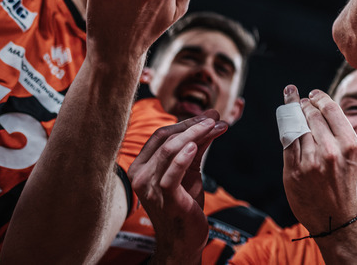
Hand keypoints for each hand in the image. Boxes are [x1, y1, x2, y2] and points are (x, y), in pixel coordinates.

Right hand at [128, 112, 227, 261]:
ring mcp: (150, 188)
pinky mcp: (165, 199)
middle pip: (165, 139)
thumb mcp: (190, 170)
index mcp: (141, 167)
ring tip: (216, 125)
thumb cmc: (184, 204)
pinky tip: (195, 146)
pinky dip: (183, 158)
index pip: (161, 135)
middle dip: (193, 124)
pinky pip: (171, 174)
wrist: (184, 240)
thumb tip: (212, 119)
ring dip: (195, 134)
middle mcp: (140, 176)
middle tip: (216, 117)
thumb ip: (197, 146)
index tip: (209, 116)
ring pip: (169, 151)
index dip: (186, 122)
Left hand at [281, 85, 356, 233]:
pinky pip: (286, 142)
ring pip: (297, 126)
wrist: (336, 217)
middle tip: (299, 99)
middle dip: (304, 103)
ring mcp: (310, 162)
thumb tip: (319, 107)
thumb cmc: (344, 183)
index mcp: (348, 144)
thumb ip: (338, 132)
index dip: (319, 97)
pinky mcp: (293, 172)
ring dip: (292, 112)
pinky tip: (286, 121)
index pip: (330, 109)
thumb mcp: (352, 155)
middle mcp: (330, 151)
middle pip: (311, 115)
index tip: (313, 93)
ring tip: (292, 105)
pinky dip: (285, 129)